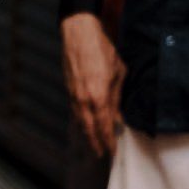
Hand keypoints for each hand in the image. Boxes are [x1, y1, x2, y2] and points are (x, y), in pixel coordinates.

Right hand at [61, 12, 124, 158]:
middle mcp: (84, 99)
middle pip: (90, 129)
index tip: (113, 152)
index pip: (104, 127)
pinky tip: (86, 125)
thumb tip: (119, 114)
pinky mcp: (69, 89)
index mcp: (99, 96)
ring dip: (88, 135)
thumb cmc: (101, 49)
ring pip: (81, 122)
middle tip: (102, 155)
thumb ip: (117, 97)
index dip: (108, 141)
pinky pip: (76, 111)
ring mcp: (74, 95)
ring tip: (94, 145)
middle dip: (96, 143)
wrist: (79, 33)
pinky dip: (82, 122)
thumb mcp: (118, 73)